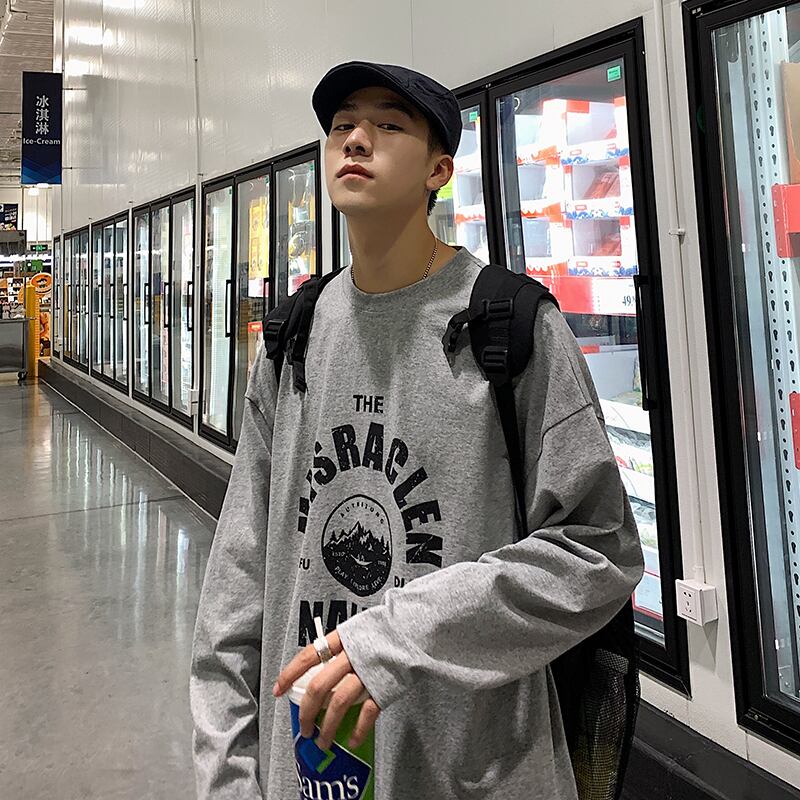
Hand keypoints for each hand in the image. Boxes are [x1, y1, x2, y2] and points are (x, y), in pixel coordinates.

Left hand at [273, 631, 380, 750]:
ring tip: (322, 743)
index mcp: (343, 638)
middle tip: (304, 729)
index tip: (277, 690)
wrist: (417, 626)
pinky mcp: (385, 686)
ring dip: (327, 727)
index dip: (290, 673)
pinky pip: (367, 713)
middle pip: (320, 687)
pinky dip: (358, 730)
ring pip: (339, 704)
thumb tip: (322, 663)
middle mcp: (352, 656)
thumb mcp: (359, 627)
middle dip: (307, 712)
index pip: (308, 655)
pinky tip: (353, 741)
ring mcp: (368, 672)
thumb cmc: (387, 627)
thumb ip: (343, 645)